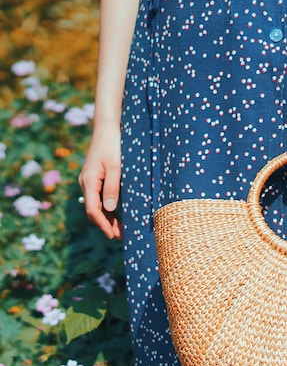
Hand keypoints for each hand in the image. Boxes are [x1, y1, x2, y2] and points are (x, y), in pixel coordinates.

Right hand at [78, 122, 122, 239]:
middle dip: (105, 225)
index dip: (103, 225)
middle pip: (93, 211)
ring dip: (107, 219)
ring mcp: (89, 181)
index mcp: (89, 181)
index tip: (112, 236)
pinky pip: (98, 199)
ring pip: (95, 206)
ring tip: (120, 231)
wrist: (107, 128)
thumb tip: (109, 210)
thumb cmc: (113, 145)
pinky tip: (117, 217)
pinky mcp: (95, 179)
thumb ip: (112, 188)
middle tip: (120, 237)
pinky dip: (107, 210)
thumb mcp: (115, 167)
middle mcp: (86, 183)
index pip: (93, 209)